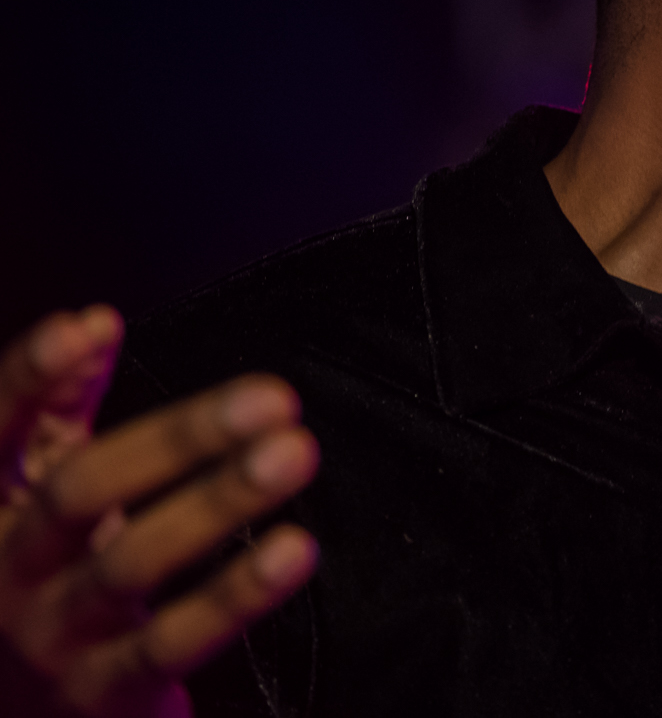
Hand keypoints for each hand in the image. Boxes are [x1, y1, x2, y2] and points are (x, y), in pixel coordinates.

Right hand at [0, 307, 319, 716]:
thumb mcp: (32, 492)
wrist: (24, 716)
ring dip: (219, 502)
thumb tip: (93, 320)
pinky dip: (236, 594)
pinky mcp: (97, 693)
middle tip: (273, 397)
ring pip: (130, 563)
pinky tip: (293, 549)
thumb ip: (56, 408)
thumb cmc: (39, 582)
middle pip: (78, 491)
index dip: (29, 381)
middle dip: (177, 438)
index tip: (88, 327)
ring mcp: (45, 636)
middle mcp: (1, 572)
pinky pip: (171, 642)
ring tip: (294, 454)